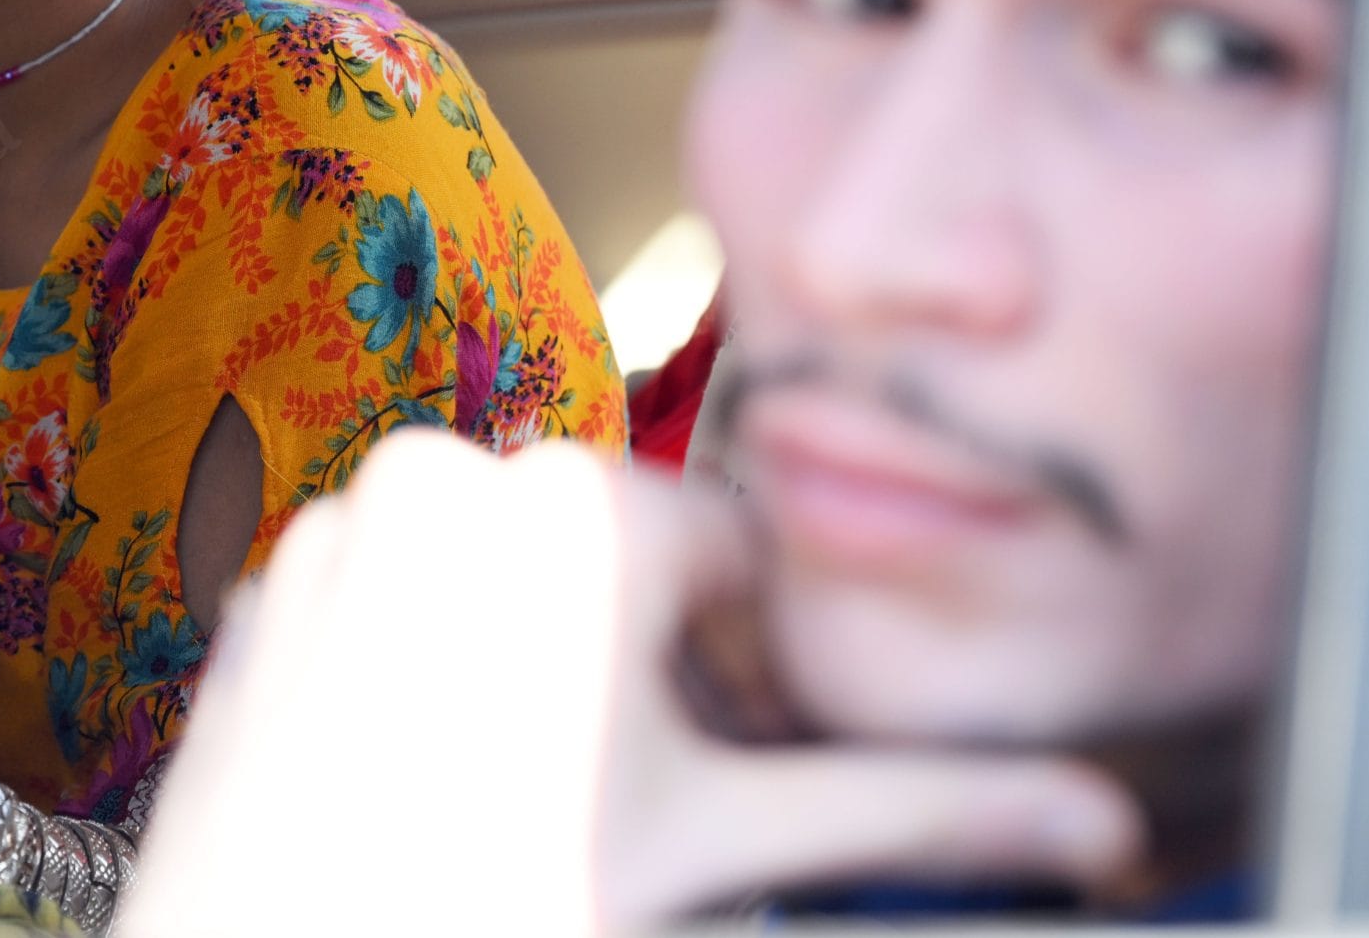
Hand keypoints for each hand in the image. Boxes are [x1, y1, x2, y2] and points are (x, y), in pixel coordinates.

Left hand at [126, 435, 1143, 935]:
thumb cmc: (499, 903)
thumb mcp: (723, 847)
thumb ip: (918, 812)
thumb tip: (1103, 825)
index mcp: (574, 503)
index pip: (745, 557)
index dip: (776, 673)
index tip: (766, 774)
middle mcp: (445, 474)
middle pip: (622, 563)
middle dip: (668, 672)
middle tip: (666, 804)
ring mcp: (338, 530)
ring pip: (508, 580)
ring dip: (561, 667)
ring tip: (557, 799)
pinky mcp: (265, 596)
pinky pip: (401, 605)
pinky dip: (447, 671)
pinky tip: (450, 785)